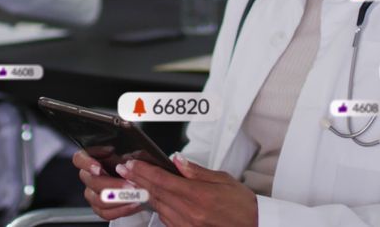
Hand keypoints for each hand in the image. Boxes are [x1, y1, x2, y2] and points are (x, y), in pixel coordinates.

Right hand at [72, 150, 143, 220]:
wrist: (137, 180)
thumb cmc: (131, 165)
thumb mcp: (131, 156)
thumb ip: (128, 156)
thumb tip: (123, 160)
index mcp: (91, 159)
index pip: (79, 159)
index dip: (86, 164)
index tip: (98, 168)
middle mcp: (88, 177)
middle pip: (92, 182)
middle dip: (112, 184)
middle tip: (129, 185)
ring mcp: (92, 193)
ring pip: (98, 199)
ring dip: (118, 199)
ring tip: (134, 196)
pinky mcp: (99, 208)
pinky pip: (105, 213)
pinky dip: (120, 210)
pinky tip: (133, 205)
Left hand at [117, 153, 257, 226]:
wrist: (254, 226)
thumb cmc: (242, 205)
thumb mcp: (223, 180)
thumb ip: (197, 171)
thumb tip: (178, 160)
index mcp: (199, 196)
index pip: (163, 180)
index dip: (144, 171)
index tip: (131, 164)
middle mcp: (190, 213)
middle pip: (156, 193)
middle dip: (138, 180)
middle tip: (125, 170)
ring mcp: (187, 226)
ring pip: (158, 207)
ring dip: (145, 194)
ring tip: (134, 182)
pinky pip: (167, 220)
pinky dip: (159, 208)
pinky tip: (156, 200)